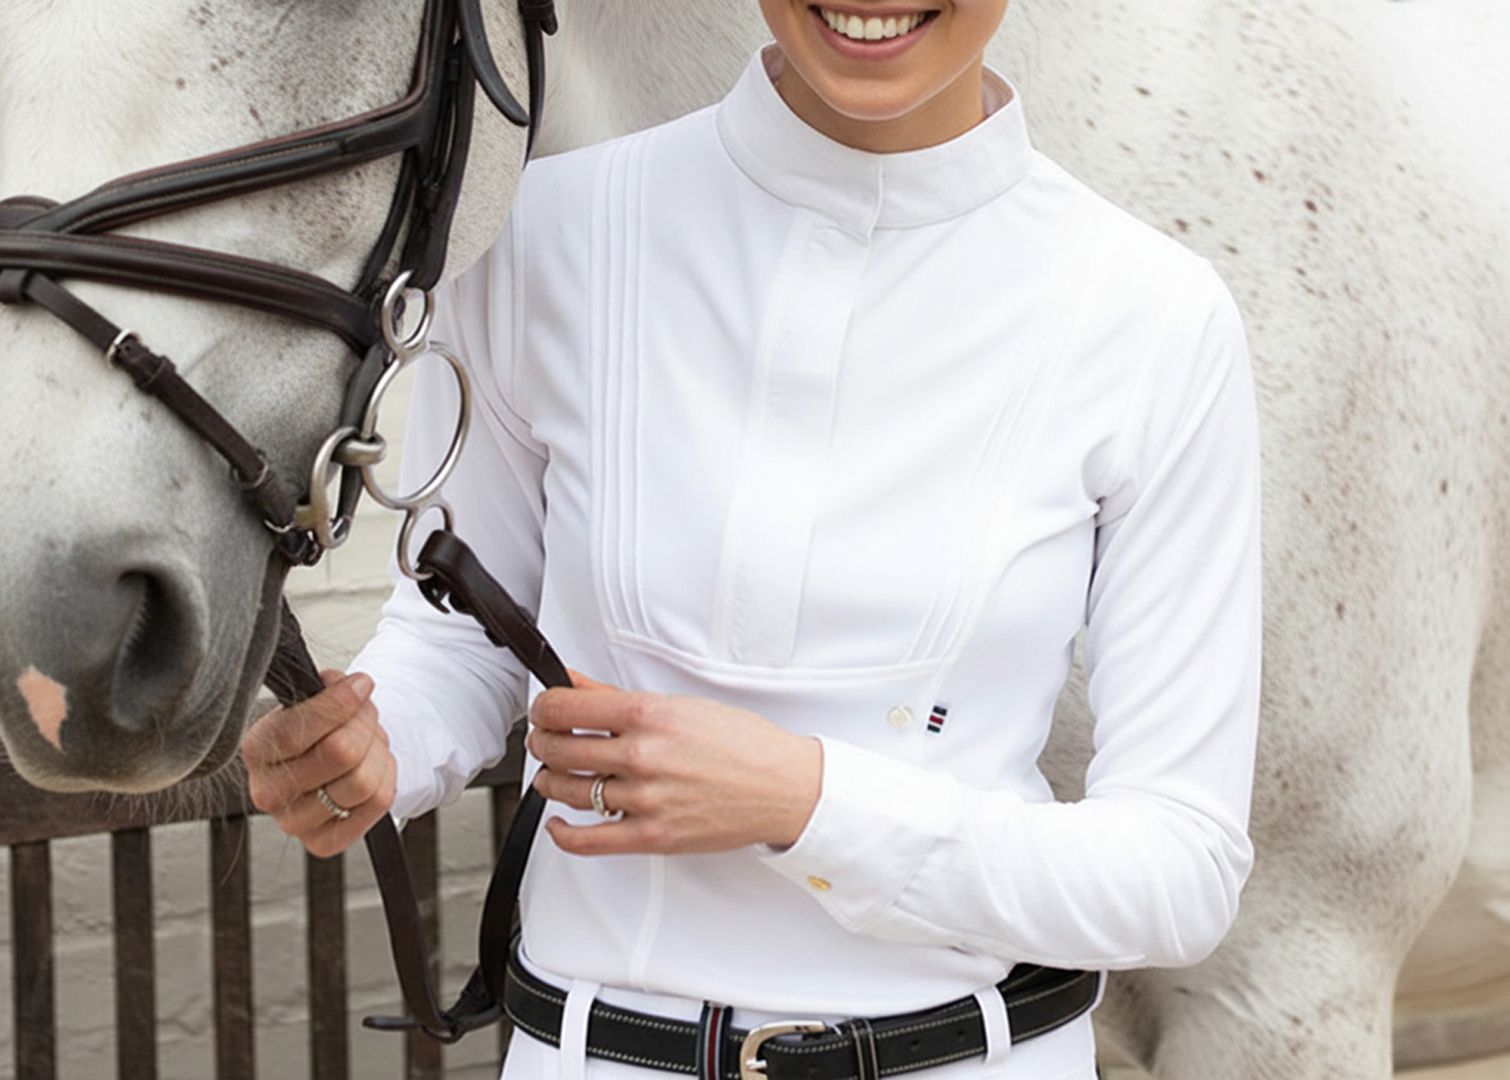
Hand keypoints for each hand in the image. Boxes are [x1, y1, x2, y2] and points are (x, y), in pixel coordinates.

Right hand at [241, 669, 396, 857]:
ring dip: (378, 752)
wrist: (324, 763)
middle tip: (365, 715)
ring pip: (363, 781)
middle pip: (340, 753)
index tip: (361, 685)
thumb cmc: (317, 729)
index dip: (340, 704)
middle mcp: (267, 792)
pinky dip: (387, 777)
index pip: (297, 731)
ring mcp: (293, 823)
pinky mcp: (323, 843)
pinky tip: (372, 768)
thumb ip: (327, 687)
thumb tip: (351, 688)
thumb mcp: (314, 697)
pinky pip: (378, 803)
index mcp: (257, 749)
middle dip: (364, 725)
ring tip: (369, 743)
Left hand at [528, 669, 821, 855]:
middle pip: (558, 748)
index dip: (542, 708)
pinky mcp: (651, 836)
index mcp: (650, 714)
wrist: (783, 787)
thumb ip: (618, 697)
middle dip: (543, 742)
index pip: (565, 708)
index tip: (544, 710)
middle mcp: (643, 755)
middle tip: (546, 740)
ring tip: (556, 774)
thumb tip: (575, 683)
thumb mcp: (680, 705)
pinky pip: (587, 841)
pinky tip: (559, 822)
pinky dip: (562, 833)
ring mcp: (645, 798)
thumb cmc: (743, 744)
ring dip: (549, 781)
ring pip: (566, 790)